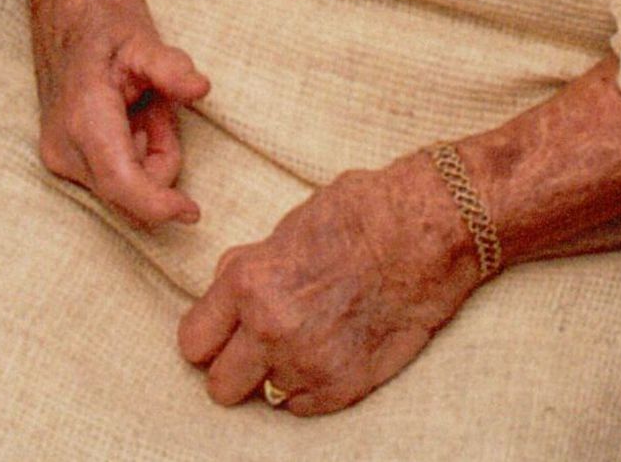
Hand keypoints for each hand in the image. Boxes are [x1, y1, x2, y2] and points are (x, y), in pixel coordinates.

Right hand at [31, 0, 211, 229]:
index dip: (159, 206)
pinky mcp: (63, 156)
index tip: (192, 212)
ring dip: (149, 152)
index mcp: (83, 119)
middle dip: (159, 158)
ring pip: (124, 186)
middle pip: (130, 191)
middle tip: (160, 107)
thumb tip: (201, 88)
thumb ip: (170, 67)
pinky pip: (113, 175)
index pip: (123, 186)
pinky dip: (134, 150)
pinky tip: (130, 111)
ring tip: (144, 101)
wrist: (63, 1)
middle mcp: (64, 148)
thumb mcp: (142, 35)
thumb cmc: (102, 16)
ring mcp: (59, 155)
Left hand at [178, 154, 476, 415]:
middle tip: (255, 346)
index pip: (192, 342)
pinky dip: (310, 384)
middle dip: (233, 366)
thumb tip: (229, 290)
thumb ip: (251, 266)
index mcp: (249, 283)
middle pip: (218, 386)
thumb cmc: (361, 213)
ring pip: (263, 397)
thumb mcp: (288, 226)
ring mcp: (308, 364)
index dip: (208, 336)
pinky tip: (330, 349)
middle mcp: (271, 330)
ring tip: (304, 340)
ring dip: (276, 374)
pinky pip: (302, 406)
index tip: (221, 333)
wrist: (428, 230)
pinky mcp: (344, 387)